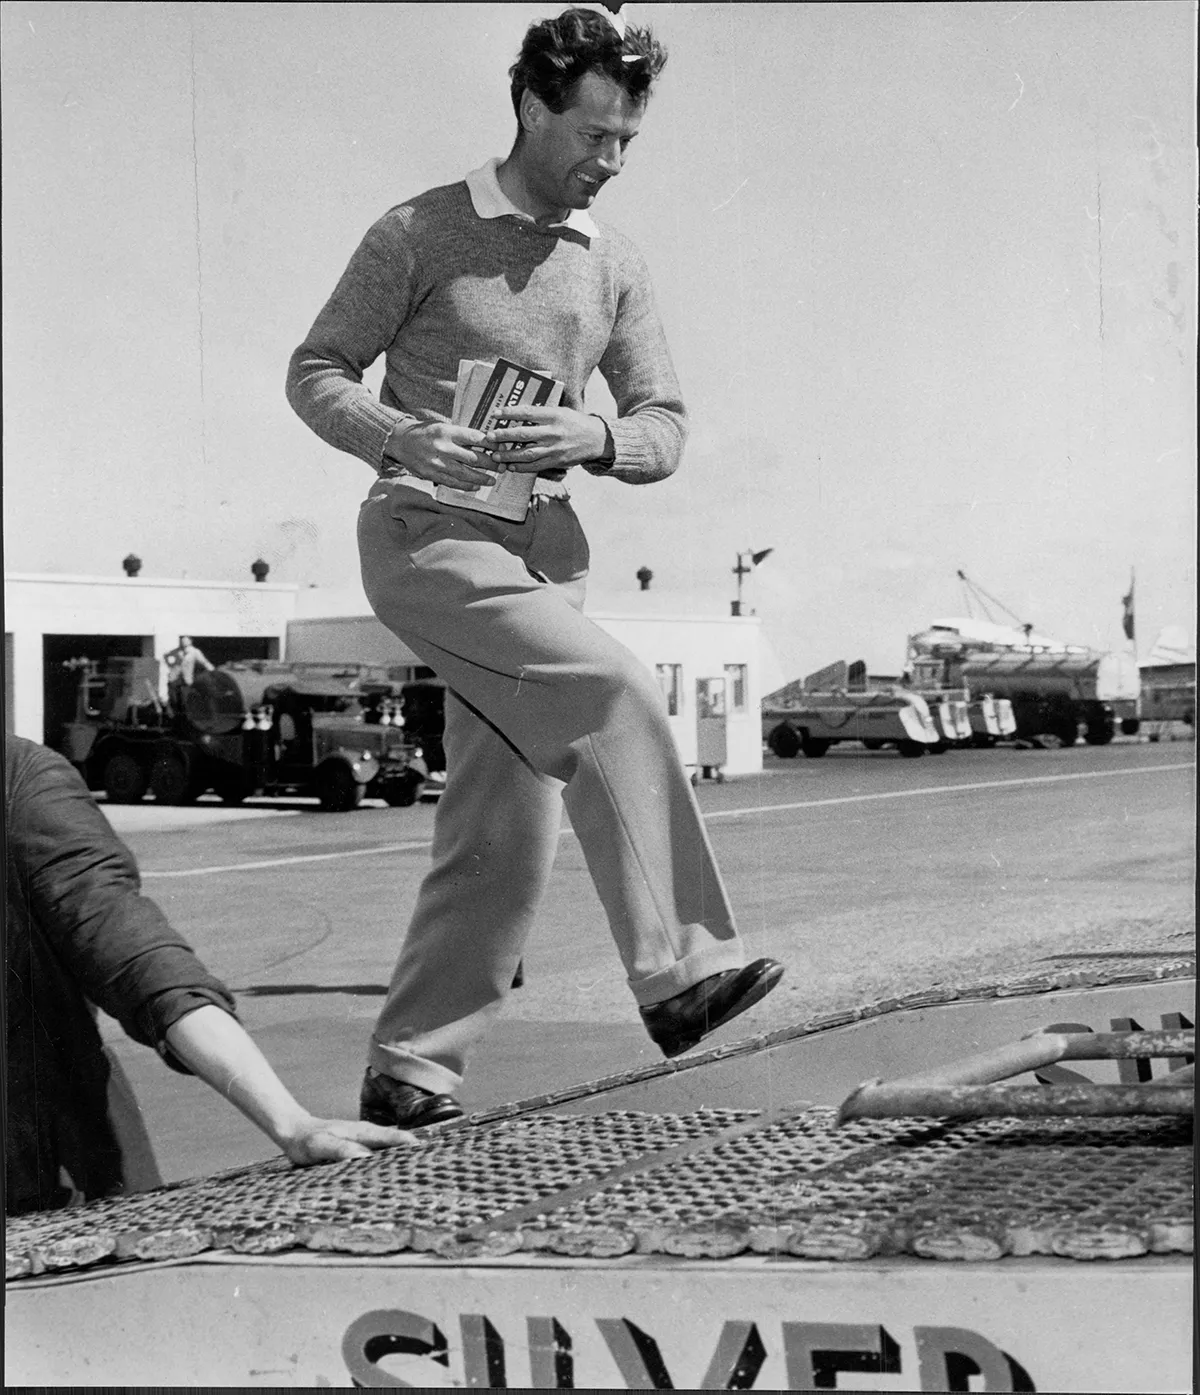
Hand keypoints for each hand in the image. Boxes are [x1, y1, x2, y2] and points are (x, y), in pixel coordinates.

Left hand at [277, 1115, 415, 1165]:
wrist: (294, 1131)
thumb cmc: (306, 1140)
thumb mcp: (320, 1146)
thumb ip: (340, 1150)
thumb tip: (365, 1157)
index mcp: (361, 1132)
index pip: (391, 1137)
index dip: (408, 1145)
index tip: (427, 1153)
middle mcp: (366, 1134)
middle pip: (395, 1141)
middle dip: (413, 1150)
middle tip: (432, 1164)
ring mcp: (363, 1139)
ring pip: (388, 1145)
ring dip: (402, 1155)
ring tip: (419, 1168)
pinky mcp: (358, 1147)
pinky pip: (379, 1151)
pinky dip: (389, 1157)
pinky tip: (393, 1169)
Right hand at [384, 420, 495, 490]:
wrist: (400, 441)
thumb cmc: (425, 432)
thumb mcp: (443, 426)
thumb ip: (461, 435)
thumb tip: (485, 441)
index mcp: (447, 431)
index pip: (475, 438)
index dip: (491, 444)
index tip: (502, 448)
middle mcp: (443, 447)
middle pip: (473, 458)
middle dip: (491, 463)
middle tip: (502, 466)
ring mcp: (437, 463)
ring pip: (465, 473)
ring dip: (482, 478)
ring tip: (492, 480)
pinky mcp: (432, 474)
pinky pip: (453, 482)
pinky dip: (466, 485)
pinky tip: (476, 486)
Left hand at [481, 406, 606, 472]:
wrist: (596, 439)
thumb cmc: (575, 423)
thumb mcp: (561, 412)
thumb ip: (542, 414)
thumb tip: (518, 413)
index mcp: (554, 415)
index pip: (527, 413)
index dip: (510, 413)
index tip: (495, 413)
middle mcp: (553, 432)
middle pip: (523, 434)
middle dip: (504, 436)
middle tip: (489, 437)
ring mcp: (554, 448)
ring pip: (527, 453)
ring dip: (509, 455)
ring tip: (495, 455)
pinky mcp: (556, 461)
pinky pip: (536, 466)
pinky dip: (522, 467)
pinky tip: (511, 466)